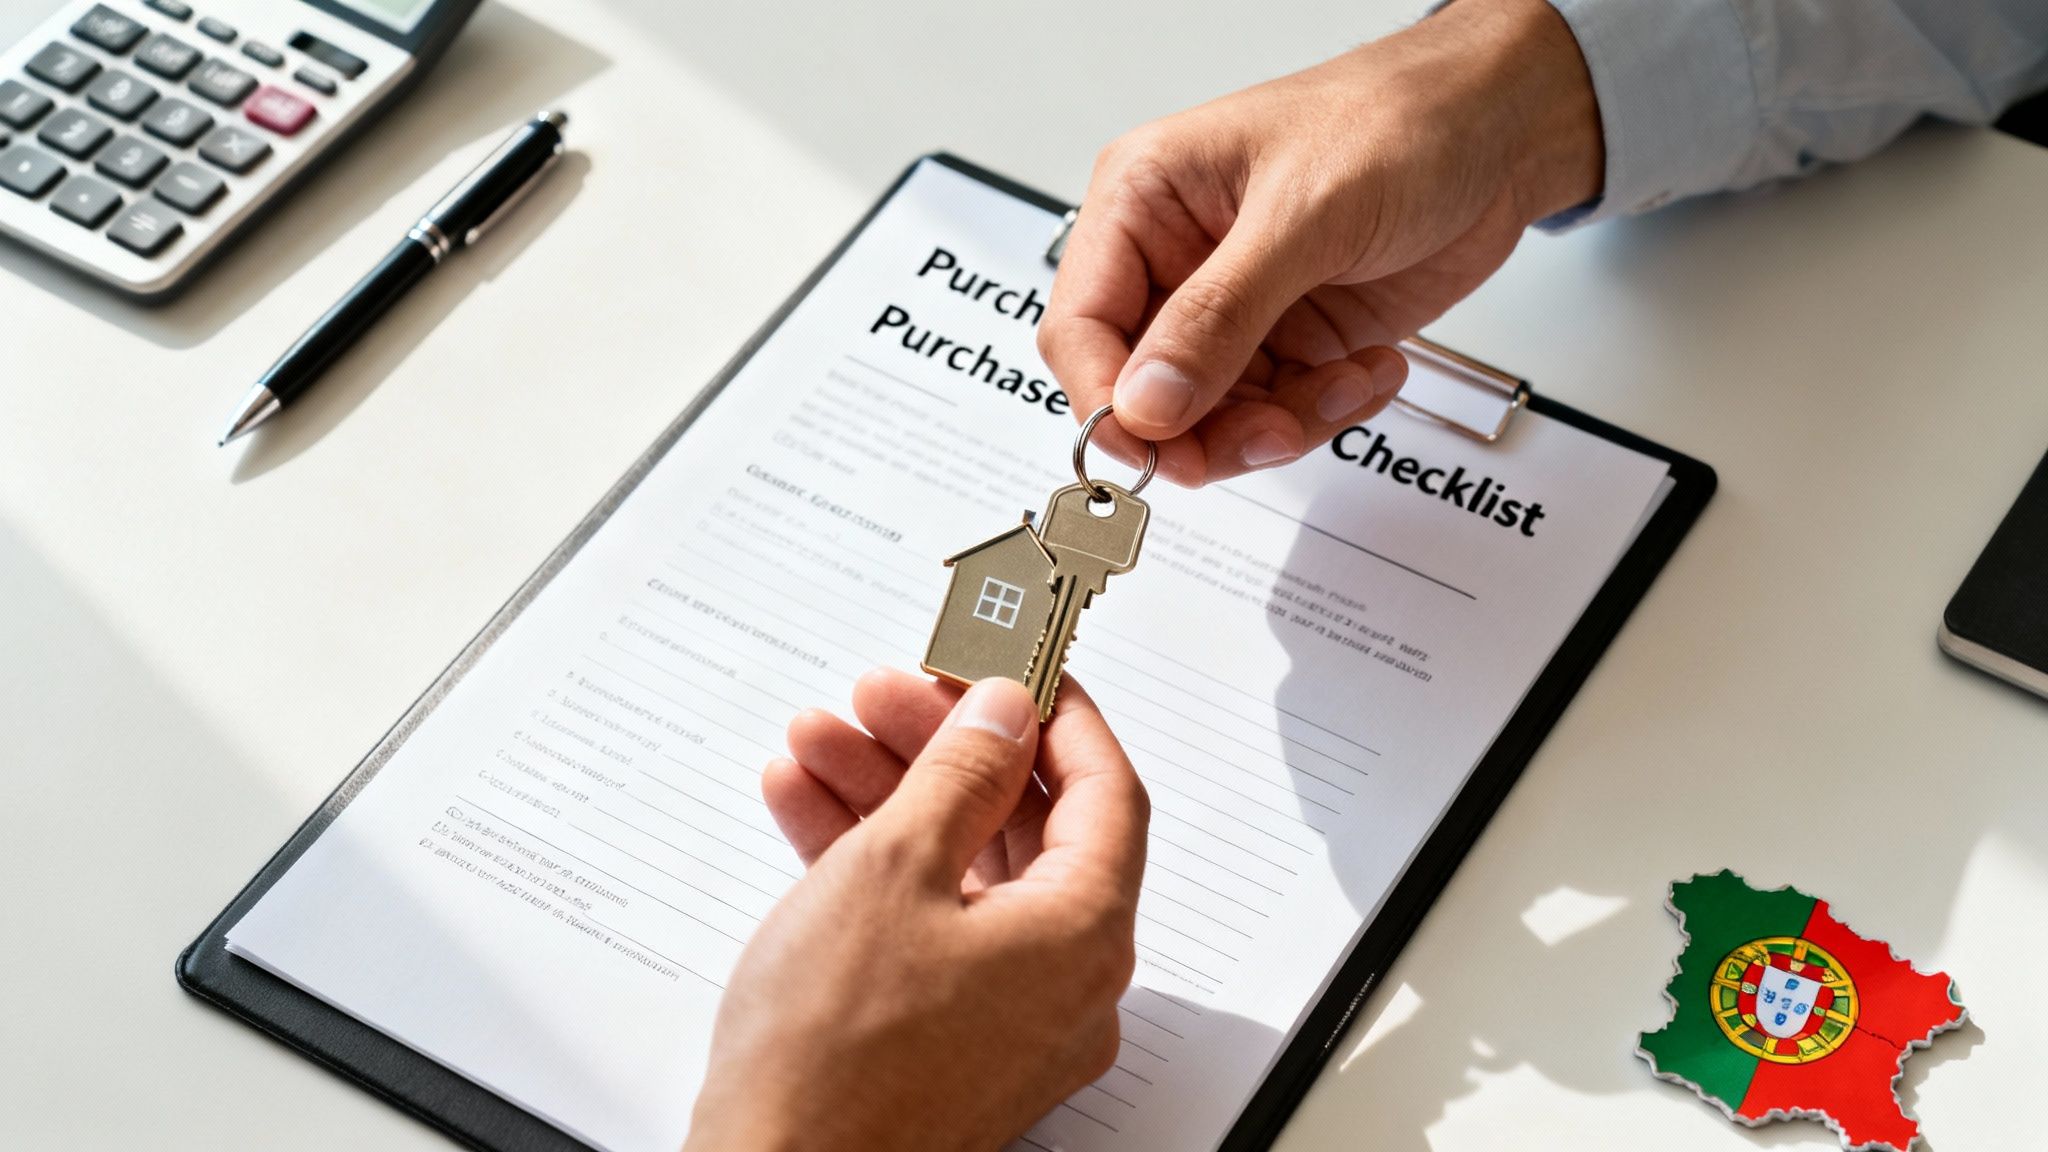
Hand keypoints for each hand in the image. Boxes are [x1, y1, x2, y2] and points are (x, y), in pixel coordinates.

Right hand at [684, 671, 1148, 1151]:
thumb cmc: (833, 1055)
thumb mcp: (894, 868)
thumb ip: (961, 773)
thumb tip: (1004, 712)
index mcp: (1082, 936)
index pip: (1104, 792)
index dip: (1057, 715)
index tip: (1014, 663)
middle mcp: (1062, 982)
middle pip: (1021, 827)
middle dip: (942, 748)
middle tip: (885, 695)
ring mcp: (1005, 1018)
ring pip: (959, 872)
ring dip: (890, 796)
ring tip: (817, 742)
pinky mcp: (946, 1041)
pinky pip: (925, 926)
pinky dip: (872, 865)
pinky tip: (806, 808)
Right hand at [1039, 0, 1602, 485]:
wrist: (1501, 130)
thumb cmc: (1399, 120)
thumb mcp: (1303, 216)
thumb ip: (1218, 316)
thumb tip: (1146, 401)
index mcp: (1144, 202)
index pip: (1082, 329)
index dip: (1110, 401)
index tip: (1160, 448)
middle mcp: (1177, 262)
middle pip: (1145, 393)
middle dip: (1209, 427)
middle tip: (1273, 434)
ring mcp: (1235, 309)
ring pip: (1214, 420)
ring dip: (1284, 423)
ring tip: (1344, 384)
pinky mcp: (1291, 341)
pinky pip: (1280, 416)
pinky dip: (1328, 413)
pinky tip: (1370, 369)